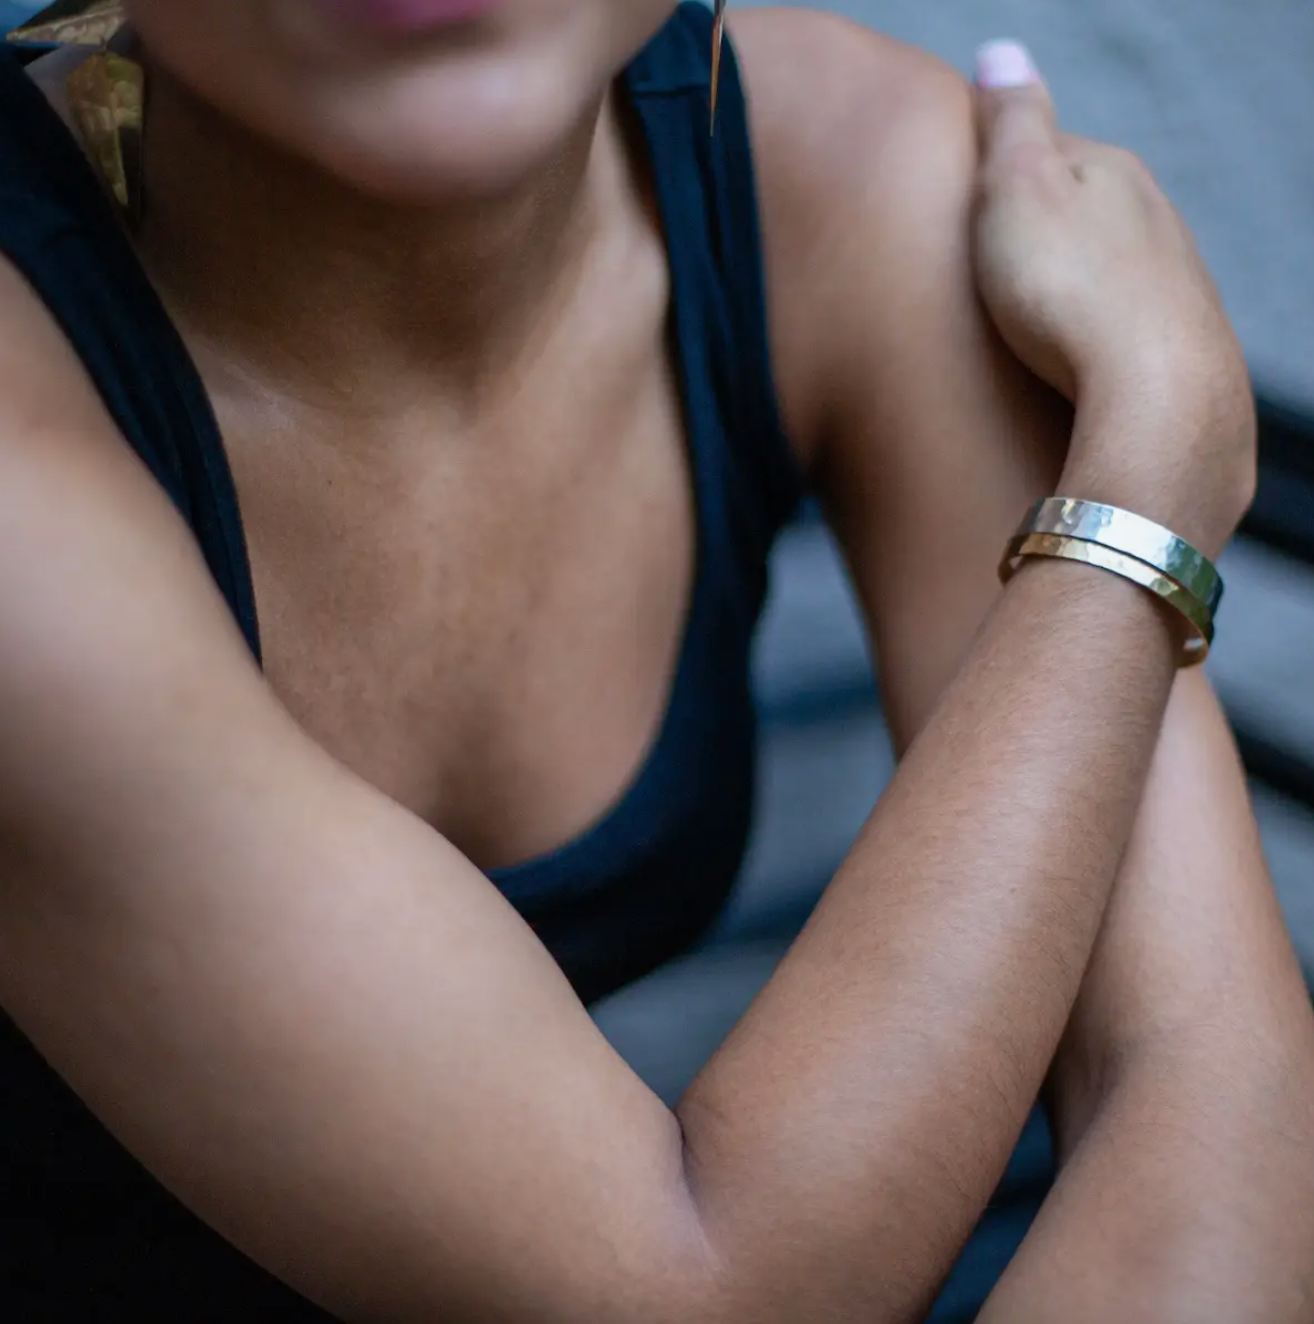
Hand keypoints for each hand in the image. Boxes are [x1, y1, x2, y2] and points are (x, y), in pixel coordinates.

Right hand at [971, 41, 1254, 553]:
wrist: (1154, 395)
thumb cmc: (1070, 291)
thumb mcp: (1017, 187)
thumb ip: (1010, 120)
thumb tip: (1001, 52)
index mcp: (1110, 172)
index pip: (1046, 154)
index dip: (997, 181)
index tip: (960, 213)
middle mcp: (1152, 218)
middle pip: (1081, 215)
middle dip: (1036, 238)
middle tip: (983, 276)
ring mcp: (1170, 283)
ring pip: (1105, 271)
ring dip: (1067, 290)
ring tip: (1022, 327)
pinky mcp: (1175, 346)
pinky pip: (1120, 327)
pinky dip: (1091, 336)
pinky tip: (1067, 364)